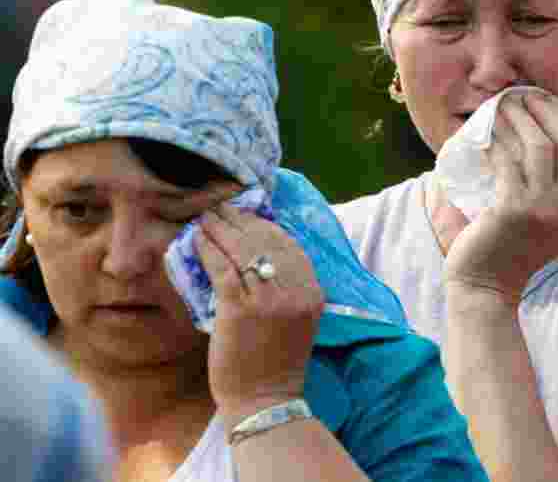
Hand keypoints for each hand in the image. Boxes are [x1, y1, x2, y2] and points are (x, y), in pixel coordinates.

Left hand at [193, 203, 324, 417]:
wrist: (264, 400)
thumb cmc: (275, 361)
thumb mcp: (295, 318)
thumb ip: (286, 286)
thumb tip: (259, 249)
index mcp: (312, 292)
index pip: (288, 244)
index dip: (263, 224)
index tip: (244, 212)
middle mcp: (295, 291)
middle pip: (265, 241)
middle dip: (239, 219)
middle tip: (218, 207)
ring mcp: (268, 299)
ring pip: (241, 250)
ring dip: (220, 229)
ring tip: (205, 218)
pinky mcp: (240, 310)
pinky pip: (222, 269)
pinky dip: (207, 251)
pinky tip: (196, 241)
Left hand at [443, 91, 557, 301]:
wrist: (486, 290)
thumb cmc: (506, 253)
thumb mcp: (540, 224)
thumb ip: (546, 191)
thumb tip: (535, 141)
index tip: (546, 102)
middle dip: (546, 113)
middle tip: (522, 96)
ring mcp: (542, 211)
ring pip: (538, 148)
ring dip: (518, 122)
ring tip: (500, 108)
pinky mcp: (513, 211)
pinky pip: (508, 164)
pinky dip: (496, 144)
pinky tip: (485, 136)